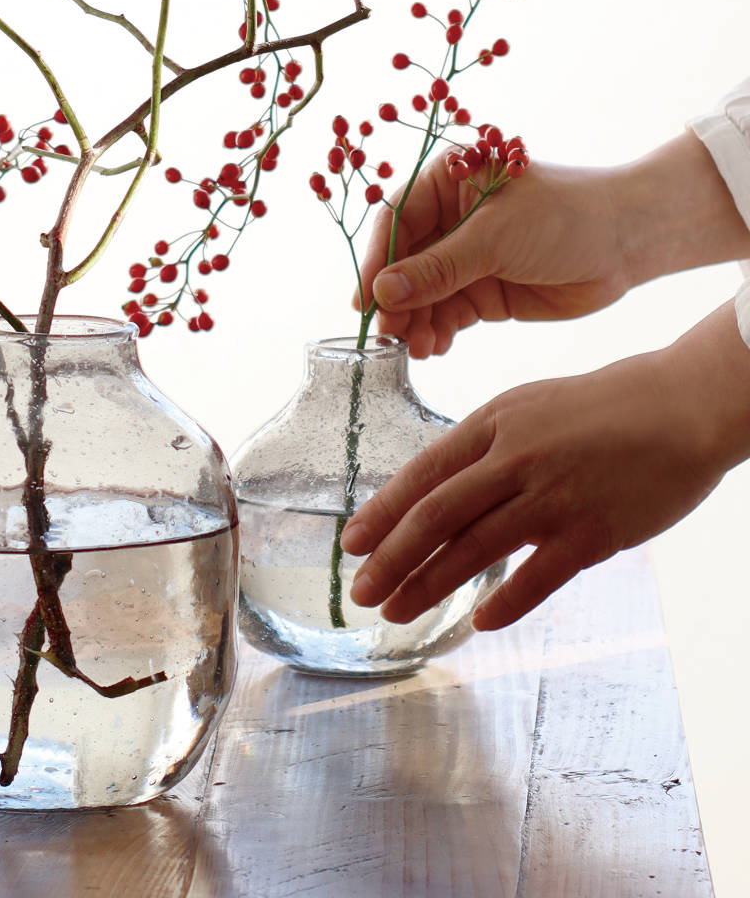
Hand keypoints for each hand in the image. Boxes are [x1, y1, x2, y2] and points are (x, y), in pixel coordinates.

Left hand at [339, 304, 749, 629]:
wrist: (679, 406)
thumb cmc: (596, 410)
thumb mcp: (524, 409)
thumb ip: (481, 449)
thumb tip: (432, 490)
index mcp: (492, 423)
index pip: (422, 474)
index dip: (381, 513)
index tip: (351, 543)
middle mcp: (514, 459)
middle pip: (436, 516)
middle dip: (390, 559)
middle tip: (360, 591)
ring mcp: (553, 496)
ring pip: (475, 549)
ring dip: (429, 585)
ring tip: (396, 611)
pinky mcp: (594, 532)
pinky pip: (539, 576)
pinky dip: (507, 603)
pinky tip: (479, 623)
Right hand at [358, 154, 631, 358]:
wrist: (628, 242)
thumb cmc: (565, 217)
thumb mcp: (495, 239)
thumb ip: (437, 269)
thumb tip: (382, 294)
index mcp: (444, 183)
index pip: (394, 223)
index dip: (376, 263)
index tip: (366, 302)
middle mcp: (447, 219)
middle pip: (402, 264)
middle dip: (396, 302)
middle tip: (390, 336)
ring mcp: (464, 258)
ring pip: (421, 295)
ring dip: (415, 323)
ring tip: (418, 347)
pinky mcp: (481, 291)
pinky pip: (445, 314)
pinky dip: (437, 332)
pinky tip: (434, 347)